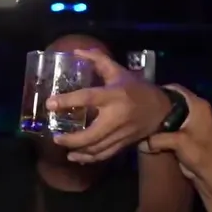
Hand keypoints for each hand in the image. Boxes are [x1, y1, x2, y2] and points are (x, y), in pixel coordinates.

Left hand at [47, 49, 172, 162]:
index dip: (67, 101)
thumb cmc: (137, 88)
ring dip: (77, 150)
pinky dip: (88, 158)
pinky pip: (103, 155)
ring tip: (63, 146)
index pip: (87, 98)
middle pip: (90, 135)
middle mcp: (116, 116)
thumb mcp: (119, 71)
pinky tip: (76, 157)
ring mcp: (120, 133)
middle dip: (70, 139)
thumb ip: (98, 60)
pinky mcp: (123, 144)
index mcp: (113, 95)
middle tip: (55, 137)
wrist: (162, 110)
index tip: (50, 104)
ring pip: (95, 148)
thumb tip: (76, 52)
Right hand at [143, 85, 211, 183]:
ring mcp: (195, 121)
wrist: (210, 174)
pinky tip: (152, 131)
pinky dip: (165, 127)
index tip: (146, 95)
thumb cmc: (198, 153)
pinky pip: (175, 125)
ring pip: (173, 114)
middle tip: (142, 109)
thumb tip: (139, 141)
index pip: (177, 89)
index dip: (162, 89)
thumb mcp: (176, 142)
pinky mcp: (190, 133)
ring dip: (161, 117)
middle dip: (159, 105)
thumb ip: (156, 139)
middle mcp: (197, 109)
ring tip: (144, 120)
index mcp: (198, 105)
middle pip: (174, 101)